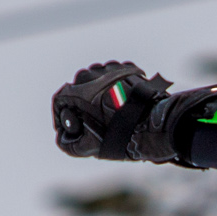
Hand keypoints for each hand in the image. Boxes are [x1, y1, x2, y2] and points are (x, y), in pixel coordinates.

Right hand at [51, 61, 170, 159]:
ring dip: (98, 96)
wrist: (157, 124)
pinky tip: (122, 105)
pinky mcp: (128, 69)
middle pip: (78, 90)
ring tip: (110, 114)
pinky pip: (115, 78)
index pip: (60, 100)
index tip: (69, 128)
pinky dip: (115, 90)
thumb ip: (70, 144)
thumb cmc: (123, 135)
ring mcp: (111, 69)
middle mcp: (91, 75)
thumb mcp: (91, 146)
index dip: (61, 117)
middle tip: (91, 124)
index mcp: (78, 91)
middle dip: (81, 107)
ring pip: (97, 82)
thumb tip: (64, 139)